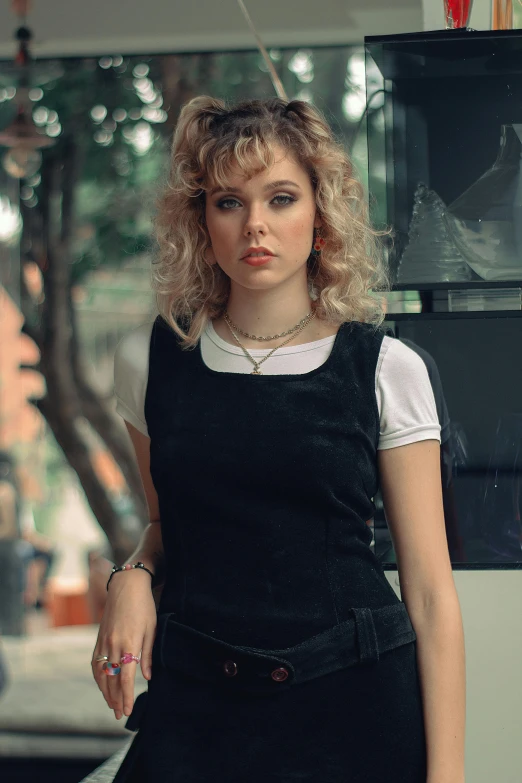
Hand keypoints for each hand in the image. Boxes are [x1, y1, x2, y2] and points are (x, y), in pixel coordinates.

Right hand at [91, 568, 156, 719]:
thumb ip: (148, 654)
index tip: (127, 710)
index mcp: (129, 643)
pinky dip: (98, 677)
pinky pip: (95, 662)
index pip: (126, 678)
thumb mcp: (151, 629)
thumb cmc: (143, 606)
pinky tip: (102, 685)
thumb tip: (147, 677)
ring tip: (111, 705)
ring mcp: (104, 641)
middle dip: (115, 699)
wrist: (126, 586)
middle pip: (112, 679)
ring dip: (105, 691)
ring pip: (101, 673)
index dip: (126, 696)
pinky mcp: (99, 638)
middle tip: (119, 715)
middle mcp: (113, 645)